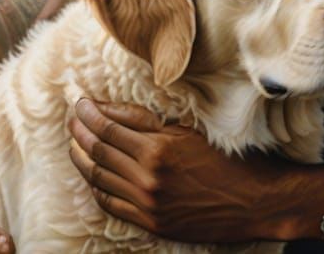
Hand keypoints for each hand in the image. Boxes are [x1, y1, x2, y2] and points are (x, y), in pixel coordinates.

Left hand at [67, 98, 323, 242]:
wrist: (251, 200)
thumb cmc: (225, 159)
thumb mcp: (189, 132)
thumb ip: (149, 123)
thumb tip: (113, 111)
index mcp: (159, 149)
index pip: (111, 127)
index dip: (91, 114)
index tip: (81, 102)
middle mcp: (148, 176)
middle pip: (101, 150)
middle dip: (80, 131)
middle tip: (72, 117)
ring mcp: (146, 202)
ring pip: (100, 177)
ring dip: (82, 157)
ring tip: (74, 142)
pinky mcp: (149, 222)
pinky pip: (110, 203)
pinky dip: (96, 186)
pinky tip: (92, 174)